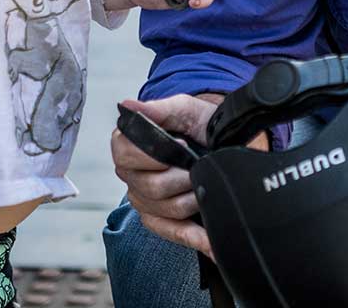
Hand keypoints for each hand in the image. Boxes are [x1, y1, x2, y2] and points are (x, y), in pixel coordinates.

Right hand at [111, 94, 267, 256]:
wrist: (222, 138)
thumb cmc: (198, 122)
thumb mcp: (184, 109)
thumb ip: (158, 109)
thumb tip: (128, 106)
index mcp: (127, 145)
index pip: (125, 155)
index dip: (155, 154)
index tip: (180, 144)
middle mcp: (131, 175)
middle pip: (150, 186)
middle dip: (181, 175)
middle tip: (197, 162)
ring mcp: (143, 200)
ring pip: (168, 208)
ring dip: (193, 195)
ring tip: (204, 180)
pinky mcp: (159, 220)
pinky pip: (174, 232)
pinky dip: (194, 238)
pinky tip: (210, 242)